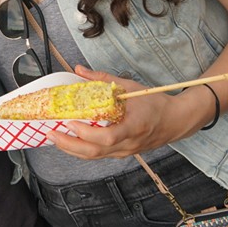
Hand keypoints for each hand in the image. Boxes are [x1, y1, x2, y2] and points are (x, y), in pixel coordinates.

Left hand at [44, 65, 196, 159]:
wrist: (176, 121)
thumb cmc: (154, 103)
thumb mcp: (130, 87)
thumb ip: (103, 79)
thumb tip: (79, 70)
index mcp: (133, 126)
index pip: (107, 137)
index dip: (86, 133)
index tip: (71, 123)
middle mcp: (128, 143)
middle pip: (95, 152)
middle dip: (69, 145)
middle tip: (51, 134)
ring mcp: (126, 151)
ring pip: (95, 156)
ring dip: (72, 149)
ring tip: (54, 138)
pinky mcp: (123, 153)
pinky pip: (99, 155)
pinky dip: (82, 150)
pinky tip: (70, 142)